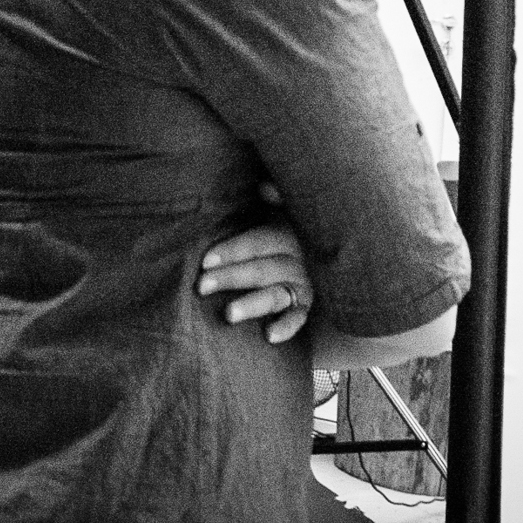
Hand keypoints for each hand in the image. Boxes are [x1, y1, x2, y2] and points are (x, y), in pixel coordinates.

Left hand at [198, 211, 311, 344]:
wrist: (320, 249)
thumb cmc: (283, 226)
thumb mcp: (281, 209)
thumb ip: (275, 198)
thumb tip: (265, 186)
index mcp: (287, 234)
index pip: (259, 242)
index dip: (233, 251)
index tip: (206, 261)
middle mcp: (297, 261)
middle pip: (261, 270)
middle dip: (230, 278)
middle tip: (201, 286)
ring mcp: (303, 285)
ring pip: (275, 295)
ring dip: (252, 305)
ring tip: (228, 314)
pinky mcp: (306, 305)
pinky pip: (298, 318)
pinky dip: (287, 327)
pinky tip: (269, 336)